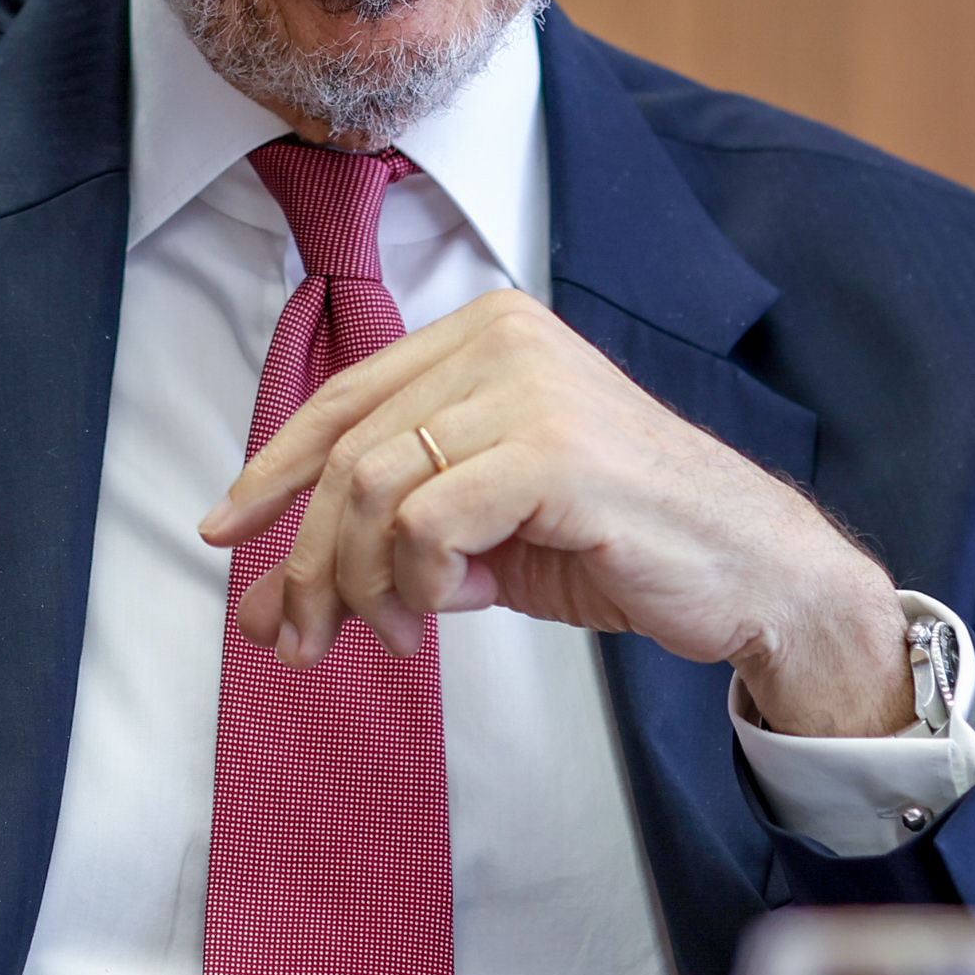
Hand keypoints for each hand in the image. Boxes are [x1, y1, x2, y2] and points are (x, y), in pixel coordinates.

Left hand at [197, 290, 913, 734]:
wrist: (750, 572)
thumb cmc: (621, 545)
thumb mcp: (486, 540)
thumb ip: (391, 549)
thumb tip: (270, 609)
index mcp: (485, 335)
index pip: (344, 399)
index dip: (272, 469)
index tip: (224, 534)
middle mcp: (501, 340)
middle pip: (346, 451)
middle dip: (305, 557)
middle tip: (294, 637)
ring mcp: (529, 387)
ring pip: (373, 488)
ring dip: (358, 584)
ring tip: (389, 640)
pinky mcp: (552, 449)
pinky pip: (427, 522)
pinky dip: (413, 585)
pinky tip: (438, 619)